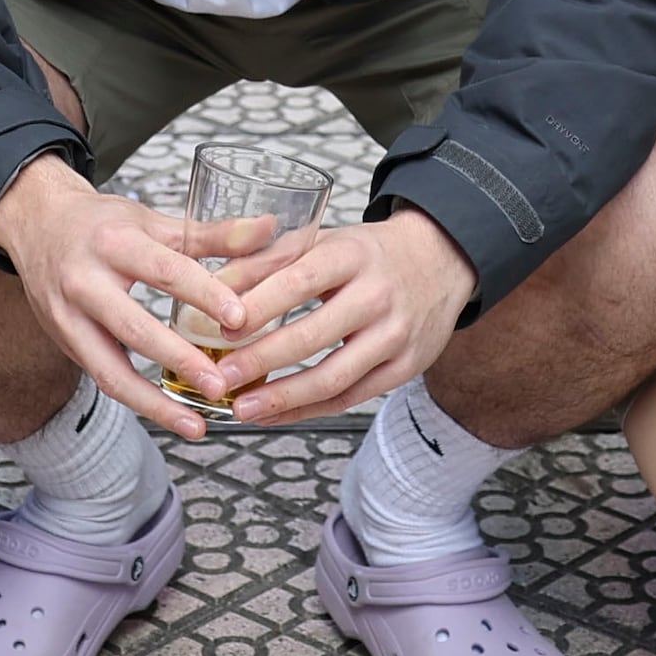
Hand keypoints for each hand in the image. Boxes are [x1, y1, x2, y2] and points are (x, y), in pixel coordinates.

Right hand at [0, 156, 242, 443]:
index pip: (164, 270)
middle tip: (220, 386)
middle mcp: (84, 282)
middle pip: (134, 329)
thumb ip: (211, 234)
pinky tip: (170, 416)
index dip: (204, 294)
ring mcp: (68, 319)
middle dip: (179, 361)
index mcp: (114, 243)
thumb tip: (271, 231)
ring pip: (110, 371)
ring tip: (196, 425)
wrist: (36, 224)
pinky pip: (104, 379)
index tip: (239, 319)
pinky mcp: (65, 344)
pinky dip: (138, 401)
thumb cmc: (101, 223)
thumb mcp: (151, 220)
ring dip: (155, 405)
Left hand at [204, 209, 478, 426]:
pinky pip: (351, 397)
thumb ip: (268, 260)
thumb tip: (214, 287)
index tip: (221, 329)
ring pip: (334, 377)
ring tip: (243, 408)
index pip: (298, 282)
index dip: (258, 309)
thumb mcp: (324, 241)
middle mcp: (378, 295)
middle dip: (262, 361)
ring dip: (284, 399)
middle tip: (222, 377)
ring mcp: (395, 336)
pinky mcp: (405, 368)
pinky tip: (276, 415)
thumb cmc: (368, 254)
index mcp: (352, 254)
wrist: (441, 261)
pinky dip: (309, 410)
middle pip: (313, 336)